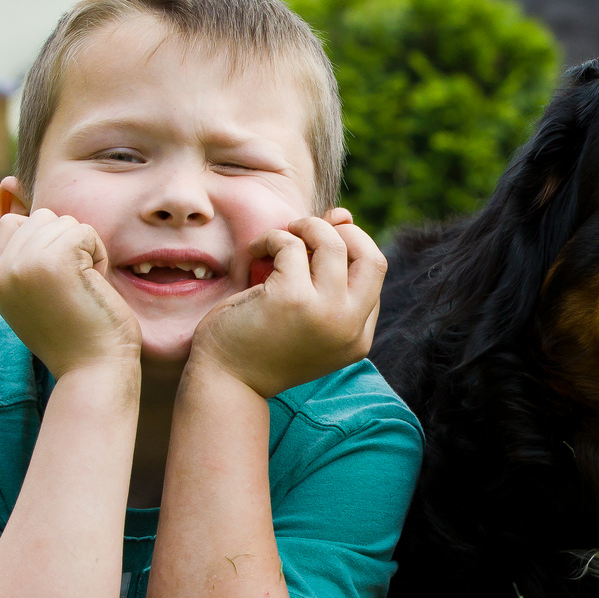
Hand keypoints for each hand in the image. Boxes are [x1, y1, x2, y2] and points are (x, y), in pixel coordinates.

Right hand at [0, 209, 141, 377]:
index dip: (48, 240)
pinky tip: (94, 286)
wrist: (95, 371)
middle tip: (76, 287)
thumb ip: (29, 249)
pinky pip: (84, 231)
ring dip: (85, 250)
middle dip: (70, 245)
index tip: (62, 279)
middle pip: (42, 217)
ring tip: (83, 287)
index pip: (15, 223)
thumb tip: (9, 182)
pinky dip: (99, 255)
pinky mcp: (53, 262)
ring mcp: (24, 265)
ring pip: (63, 221)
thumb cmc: (81, 335)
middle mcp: (2, 271)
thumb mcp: (42, 291)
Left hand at [189, 208, 385, 397]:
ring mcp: (325, 314)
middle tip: (309, 234)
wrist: (225, 383)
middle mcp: (349, 328)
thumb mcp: (305, 310)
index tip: (317, 246)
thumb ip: (326, 271)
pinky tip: (254, 252)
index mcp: (358, 339)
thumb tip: (343, 214)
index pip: (373, 278)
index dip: (349, 251)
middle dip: (344, 234)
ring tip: (284, 235)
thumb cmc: (260, 345)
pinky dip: (271, 239)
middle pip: (373, 258)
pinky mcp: (292, 300)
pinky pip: (290, 245)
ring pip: (334, 243)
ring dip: (307, 227)